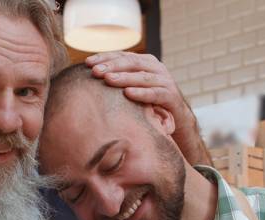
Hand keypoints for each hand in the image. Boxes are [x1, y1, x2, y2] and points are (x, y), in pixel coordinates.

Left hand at [86, 52, 210, 164]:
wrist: (177, 119)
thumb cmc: (149, 103)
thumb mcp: (133, 88)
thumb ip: (118, 81)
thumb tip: (89, 78)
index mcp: (145, 62)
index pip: (122, 55)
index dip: (105, 57)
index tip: (87, 63)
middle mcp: (156, 68)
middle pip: (132, 62)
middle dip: (112, 66)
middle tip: (95, 71)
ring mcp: (165, 81)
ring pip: (142, 76)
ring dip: (124, 77)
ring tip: (108, 79)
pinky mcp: (172, 96)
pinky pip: (156, 93)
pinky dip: (142, 93)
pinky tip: (128, 93)